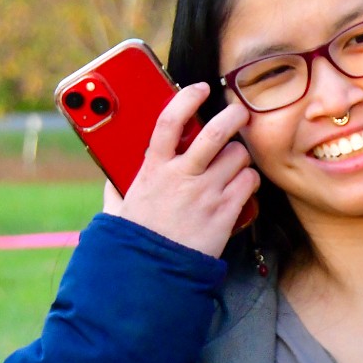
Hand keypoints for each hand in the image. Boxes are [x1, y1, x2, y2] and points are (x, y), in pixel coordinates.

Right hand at [102, 83, 260, 257]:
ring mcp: (206, 193)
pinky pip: (249, 182)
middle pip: (216, 132)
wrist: (153, 274)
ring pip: (238, 156)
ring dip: (241, 155)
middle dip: (233, 116)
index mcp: (153, 168)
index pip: (170, 120)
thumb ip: (116, 188)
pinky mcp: (225, 212)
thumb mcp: (117, 208)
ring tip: (236, 162)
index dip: (187, 97)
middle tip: (240, 112)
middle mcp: (182, 175)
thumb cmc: (134, 241)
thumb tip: (111, 178)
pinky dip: (250, 179)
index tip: (201, 88)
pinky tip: (244, 184)